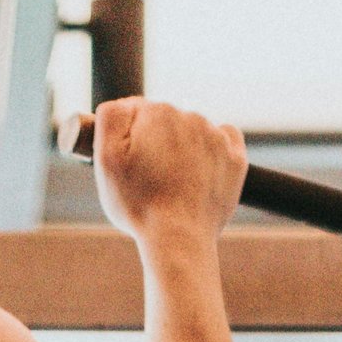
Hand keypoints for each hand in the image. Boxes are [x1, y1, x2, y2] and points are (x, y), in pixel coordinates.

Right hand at [89, 98, 246, 247]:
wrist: (178, 239)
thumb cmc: (138, 204)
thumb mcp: (106, 159)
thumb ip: (111, 117)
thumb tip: (124, 103)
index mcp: (157, 112)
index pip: (135, 113)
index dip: (128, 140)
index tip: (129, 164)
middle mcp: (190, 116)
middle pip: (165, 122)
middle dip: (155, 144)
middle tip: (148, 180)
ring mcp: (216, 136)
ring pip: (192, 132)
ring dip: (181, 150)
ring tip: (173, 185)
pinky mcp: (235, 157)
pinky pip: (223, 140)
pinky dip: (211, 153)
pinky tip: (199, 174)